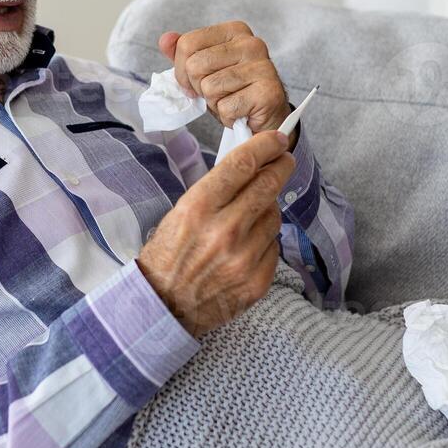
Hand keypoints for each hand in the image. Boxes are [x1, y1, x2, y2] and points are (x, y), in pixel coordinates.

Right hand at [136, 131, 294, 338]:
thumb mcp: (180, 214)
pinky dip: (264, 242)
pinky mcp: (257, 281)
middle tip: (284, 161)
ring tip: (250, 216)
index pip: (242, 165)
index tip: (276, 140)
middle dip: (281, 167)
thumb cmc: (168, 256)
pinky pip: (273, 247)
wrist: (163, 307)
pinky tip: (247, 247)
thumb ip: (215, 192)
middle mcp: (224, 231)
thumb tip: (250, 170)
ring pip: (274, 217)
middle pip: (267, 186)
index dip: (264, 147)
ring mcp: (244, 258)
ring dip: (268, 209)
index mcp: (199, 209)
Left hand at [159, 22, 293, 141]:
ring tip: (232, 102)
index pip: (187, 43)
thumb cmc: (233, 91)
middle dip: (199, 88)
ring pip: (210, 88)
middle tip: (218, 93)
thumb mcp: (205, 69)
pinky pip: (226, 107)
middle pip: (195, 65)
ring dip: (215, 103)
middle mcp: (251, 43)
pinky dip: (229, 116)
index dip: (182, 70)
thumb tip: (165, 39)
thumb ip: (184, 53)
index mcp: (235, 30)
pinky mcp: (268, 92)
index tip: (196, 81)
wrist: (265, 117)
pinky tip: (242, 111)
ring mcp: (263, 67)